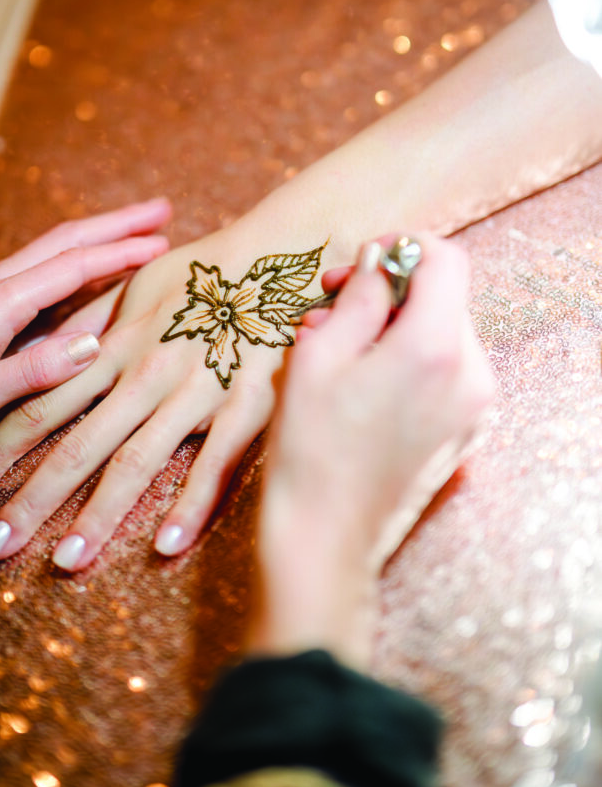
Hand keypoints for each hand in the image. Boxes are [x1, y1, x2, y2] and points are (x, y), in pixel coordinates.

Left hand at [0, 198, 170, 448]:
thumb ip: (33, 372)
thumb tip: (94, 345)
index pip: (73, 265)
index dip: (122, 252)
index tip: (165, 242)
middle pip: (66, 240)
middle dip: (118, 222)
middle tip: (163, 209)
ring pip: (52, 249)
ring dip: (99, 235)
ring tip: (140, 231)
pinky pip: (38, 269)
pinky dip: (75, 258)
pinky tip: (90, 269)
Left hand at [0, 221, 334, 565]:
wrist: (277, 256)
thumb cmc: (204, 269)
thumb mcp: (137, 288)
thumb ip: (93, 324)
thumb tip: (52, 352)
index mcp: (113, 346)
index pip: (41, 405)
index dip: (0, 447)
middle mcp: (144, 375)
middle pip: (78, 445)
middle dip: (33, 499)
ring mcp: (193, 392)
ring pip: (137, 462)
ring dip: (99, 515)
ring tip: (67, 561)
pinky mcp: (244, 406)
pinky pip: (215, 463)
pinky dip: (191, 506)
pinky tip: (166, 546)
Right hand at [249, 235, 494, 666]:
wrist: (325, 538)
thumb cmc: (311, 448)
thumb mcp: (319, 355)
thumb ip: (360, 296)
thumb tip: (381, 259)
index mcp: (436, 347)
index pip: (445, 260)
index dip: (402, 248)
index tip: (362, 264)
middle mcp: (471, 374)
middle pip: (445, 297)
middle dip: (391, 290)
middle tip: (332, 304)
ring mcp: (474, 407)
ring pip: (442, 333)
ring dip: (394, 326)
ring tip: (336, 346)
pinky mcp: (464, 430)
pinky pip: (444, 371)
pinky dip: (407, 359)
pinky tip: (359, 378)